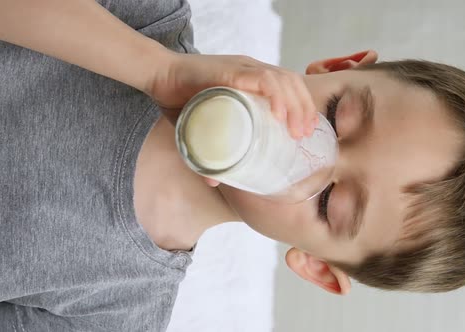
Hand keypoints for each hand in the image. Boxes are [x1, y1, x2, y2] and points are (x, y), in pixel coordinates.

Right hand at [147, 52, 318, 138]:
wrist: (158, 76)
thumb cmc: (180, 100)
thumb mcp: (202, 127)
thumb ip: (209, 151)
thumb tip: (213, 181)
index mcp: (252, 78)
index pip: (290, 86)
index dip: (303, 106)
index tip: (307, 131)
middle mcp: (252, 69)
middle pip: (292, 83)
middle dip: (304, 109)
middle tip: (305, 136)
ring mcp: (243, 68)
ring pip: (283, 80)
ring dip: (295, 106)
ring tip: (296, 131)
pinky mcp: (231, 71)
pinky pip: (263, 79)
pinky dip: (276, 96)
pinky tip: (280, 115)